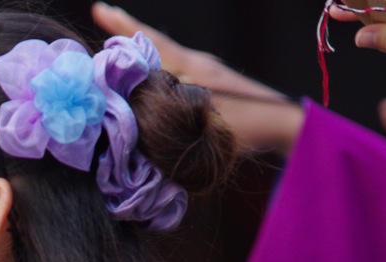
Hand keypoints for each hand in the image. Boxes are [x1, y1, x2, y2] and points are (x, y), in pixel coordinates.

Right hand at [91, 2, 304, 155]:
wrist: (285, 124)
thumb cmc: (245, 126)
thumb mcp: (198, 123)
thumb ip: (163, 119)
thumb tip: (130, 115)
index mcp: (191, 68)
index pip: (149, 42)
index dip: (122, 27)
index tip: (99, 8)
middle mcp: (199, 63)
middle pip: (156, 44)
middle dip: (129, 34)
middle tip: (104, 16)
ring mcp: (211, 72)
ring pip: (169, 58)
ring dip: (145, 54)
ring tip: (124, 52)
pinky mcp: (219, 85)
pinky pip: (181, 71)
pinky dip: (162, 70)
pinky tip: (157, 80)